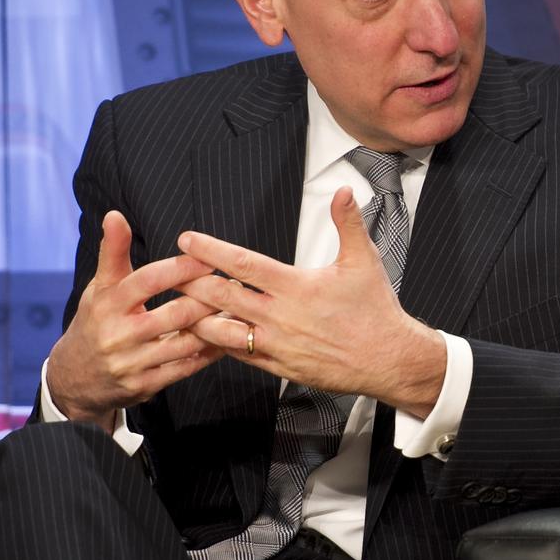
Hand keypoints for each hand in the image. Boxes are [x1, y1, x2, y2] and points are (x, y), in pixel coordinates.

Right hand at [47, 210, 221, 431]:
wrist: (75, 378)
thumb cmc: (95, 321)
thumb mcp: (99, 287)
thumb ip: (113, 251)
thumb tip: (115, 214)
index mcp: (107, 304)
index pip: (149, 280)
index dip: (181, 268)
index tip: (208, 259)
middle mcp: (119, 335)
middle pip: (175, 314)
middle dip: (208, 298)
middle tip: (233, 285)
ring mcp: (132, 364)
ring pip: (186, 343)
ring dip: (215, 326)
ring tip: (237, 309)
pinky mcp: (145, 386)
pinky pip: (186, 368)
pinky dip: (209, 352)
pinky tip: (226, 338)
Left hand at [178, 187, 446, 417]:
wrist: (388, 359)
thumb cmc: (375, 310)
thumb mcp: (363, 260)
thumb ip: (348, 223)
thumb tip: (345, 192)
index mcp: (296, 286)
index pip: (242, 264)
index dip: (210, 250)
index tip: (187, 240)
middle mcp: (280, 316)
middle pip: (221, 297)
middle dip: (191, 282)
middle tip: (170, 271)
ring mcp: (277, 345)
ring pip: (221, 332)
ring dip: (198, 318)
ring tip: (182, 305)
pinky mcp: (279, 368)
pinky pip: (239, 356)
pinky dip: (219, 344)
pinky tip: (209, 335)